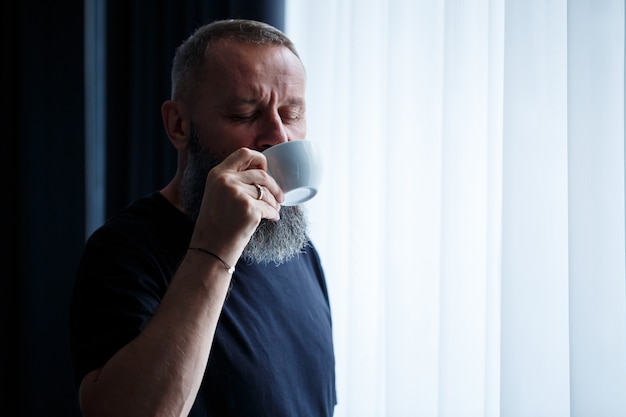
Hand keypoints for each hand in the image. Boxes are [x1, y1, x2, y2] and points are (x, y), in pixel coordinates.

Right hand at [189, 147, 283, 264]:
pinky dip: (273, 214)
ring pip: (266, 192)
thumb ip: (233, 180)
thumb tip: (263, 173)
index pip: (244, 153)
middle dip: (274, 186)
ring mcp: (237, 194)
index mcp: (217, 174)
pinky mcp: (248, 209)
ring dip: (274, 203)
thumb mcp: (217, 194)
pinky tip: (271, 219)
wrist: (210, 249)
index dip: (260, 159)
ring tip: (272, 211)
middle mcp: (226, 181)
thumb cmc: (216, 224)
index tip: (266, 170)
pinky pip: (269, 208)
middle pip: (262, 174)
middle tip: (279, 197)